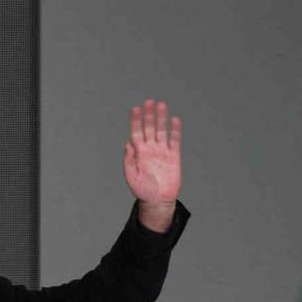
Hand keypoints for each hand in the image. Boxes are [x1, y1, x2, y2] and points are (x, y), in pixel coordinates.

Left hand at [123, 98, 181, 230]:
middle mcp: (150, 149)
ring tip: (161, 104)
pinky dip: (174, 130)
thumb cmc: (142, 190)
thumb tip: (127, 144)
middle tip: (148, 101)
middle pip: (149, 128)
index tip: (135, 109)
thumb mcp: (131, 176)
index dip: (135, 121)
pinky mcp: (173, 156)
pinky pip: (174, 140)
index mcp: (138, 153)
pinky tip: (174, 120)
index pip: (136, 132)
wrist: (158, 200)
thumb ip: (129, 160)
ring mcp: (162, 151)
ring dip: (161, 118)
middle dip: (148, 115)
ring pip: (161, 130)